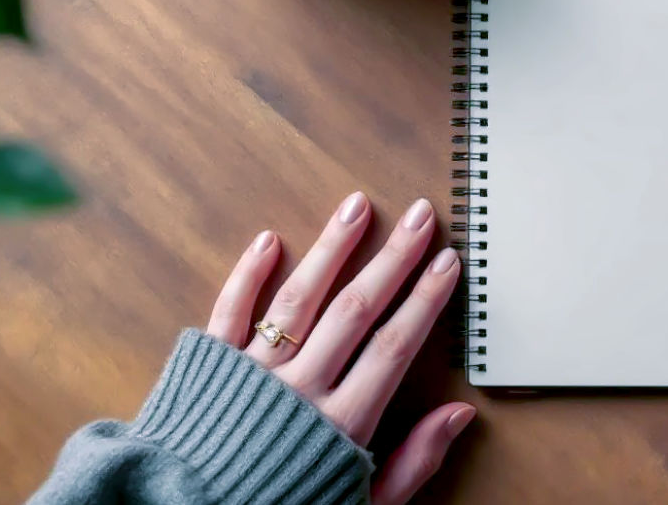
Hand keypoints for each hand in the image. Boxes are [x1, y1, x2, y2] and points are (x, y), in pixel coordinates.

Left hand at [204, 192, 472, 504]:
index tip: (447, 262)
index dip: (426, 299)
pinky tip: (268, 240)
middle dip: (394, 258)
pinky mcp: (209, 371)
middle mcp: (299, 390)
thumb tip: (459, 415)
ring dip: (331, 249)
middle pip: (355, 310)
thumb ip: (413, 461)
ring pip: (298, 299)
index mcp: (341, 424)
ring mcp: (252, 375)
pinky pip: (229, 313)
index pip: (394, 345)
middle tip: (420, 216)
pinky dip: (247, 275)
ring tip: (356, 207)